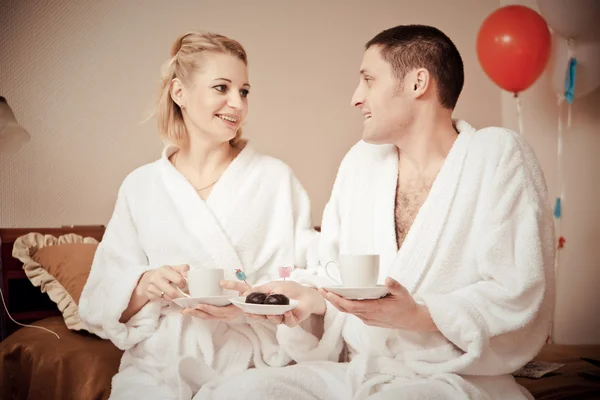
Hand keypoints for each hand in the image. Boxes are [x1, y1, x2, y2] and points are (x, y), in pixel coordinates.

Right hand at [138, 264, 188, 301]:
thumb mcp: (173, 268)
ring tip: (177, 296)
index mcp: (164, 270)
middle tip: (185, 296)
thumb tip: (188, 275)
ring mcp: (151, 288)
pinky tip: (169, 296)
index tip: (184, 285)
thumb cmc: (163, 274)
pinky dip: (168, 300)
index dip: (184, 284)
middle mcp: (156, 278)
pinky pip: (162, 300)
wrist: (146, 279)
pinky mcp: (149, 295)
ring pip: (168, 298)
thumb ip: (183, 269)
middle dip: (181, 296)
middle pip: (173, 293)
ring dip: (175, 298)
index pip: (178, 280)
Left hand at [181, 279, 248, 320]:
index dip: (207, 308)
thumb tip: (221, 282)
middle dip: (197, 313)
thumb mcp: (245, 289)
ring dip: (197, 314)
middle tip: (185, 309)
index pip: (217, 311)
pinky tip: (193, 310)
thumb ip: (234, 285)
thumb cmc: (250, 295)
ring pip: (208, 317)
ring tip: (185, 310)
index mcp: (232, 310)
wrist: (255, 302)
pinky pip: (210, 316)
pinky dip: (201, 313)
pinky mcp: (222, 316)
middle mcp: (227, 316)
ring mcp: (224, 317)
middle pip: (210, 316)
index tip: (198, 304)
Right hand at [247, 281, 325, 327]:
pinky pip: (288, 322)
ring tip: (272, 312)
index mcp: (268, 305)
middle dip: (259, 316)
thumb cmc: (289, 288)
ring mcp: (283, 317)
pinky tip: (287, 312)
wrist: (306, 292)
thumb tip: (243, 293)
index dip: (251, 311)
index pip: (257, 310)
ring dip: (272, 317)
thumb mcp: (272, 286)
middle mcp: (274, 313)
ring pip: (275, 321)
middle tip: (255, 313)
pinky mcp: (292, 321)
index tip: (246, 310)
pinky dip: (287, 317)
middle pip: (264, 317)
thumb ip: (258, 290)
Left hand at [320, 277, 437, 331]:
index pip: (351, 306)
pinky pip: (353, 312)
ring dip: (336, 302)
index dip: (337, 300)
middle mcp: (368, 316)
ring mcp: (368, 319)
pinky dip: (344, 305)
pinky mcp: (369, 319)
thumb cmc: (407, 305)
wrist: (412, 320)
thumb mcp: (403, 293)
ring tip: (327, 292)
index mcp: (375, 309)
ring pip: (348, 311)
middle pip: (345, 309)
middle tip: (321, 289)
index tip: (328, 292)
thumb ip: (394, 286)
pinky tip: (340, 297)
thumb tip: (387, 279)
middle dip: (331, 300)